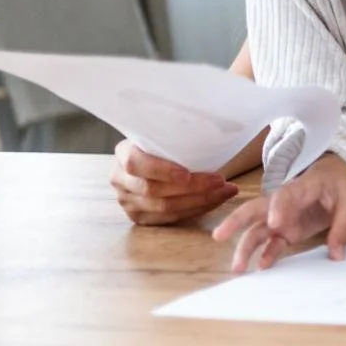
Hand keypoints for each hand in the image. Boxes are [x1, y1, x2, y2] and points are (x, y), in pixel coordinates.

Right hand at [110, 139, 237, 224]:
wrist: (152, 159)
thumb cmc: (164, 144)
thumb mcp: (163, 134)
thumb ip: (175, 134)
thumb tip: (209, 126)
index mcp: (123, 153)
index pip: (136, 164)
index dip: (161, 170)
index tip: (187, 173)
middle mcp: (120, 179)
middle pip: (154, 190)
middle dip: (192, 188)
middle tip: (220, 181)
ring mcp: (127, 201)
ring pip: (164, 207)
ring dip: (200, 201)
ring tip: (225, 191)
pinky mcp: (138, 217)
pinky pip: (169, 218)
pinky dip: (195, 210)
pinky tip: (214, 201)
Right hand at [211, 152, 345, 270]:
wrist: (334, 175)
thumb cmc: (339, 182)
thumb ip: (343, 225)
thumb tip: (336, 255)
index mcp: (301, 187)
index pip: (285, 195)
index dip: (278, 207)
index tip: (274, 223)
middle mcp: (284, 203)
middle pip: (255, 209)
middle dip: (236, 221)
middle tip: (219, 235)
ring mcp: (282, 217)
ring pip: (257, 230)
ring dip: (245, 247)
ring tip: (237, 268)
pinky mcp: (286, 230)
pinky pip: (271, 242)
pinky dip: (265, 254)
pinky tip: (260, 267)